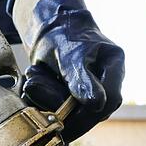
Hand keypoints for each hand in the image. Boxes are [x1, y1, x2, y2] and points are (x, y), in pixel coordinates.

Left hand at [12, 0, 124, 141]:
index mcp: (114, 67)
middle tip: (31, 84)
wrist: (51, 26)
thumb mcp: (71, 55)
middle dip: (56, 103)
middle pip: (89, 112)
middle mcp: (106, 82)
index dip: (87, 117)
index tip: (61, 120)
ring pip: (70, 112)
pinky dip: (39, 96)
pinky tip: (32, 78)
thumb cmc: (64, 33)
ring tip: (32, 73)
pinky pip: (57, 107)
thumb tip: (97, 105)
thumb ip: (82, 79)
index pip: (108, 102)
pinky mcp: (74, 95)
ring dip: (44, 97)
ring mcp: (91, 90)